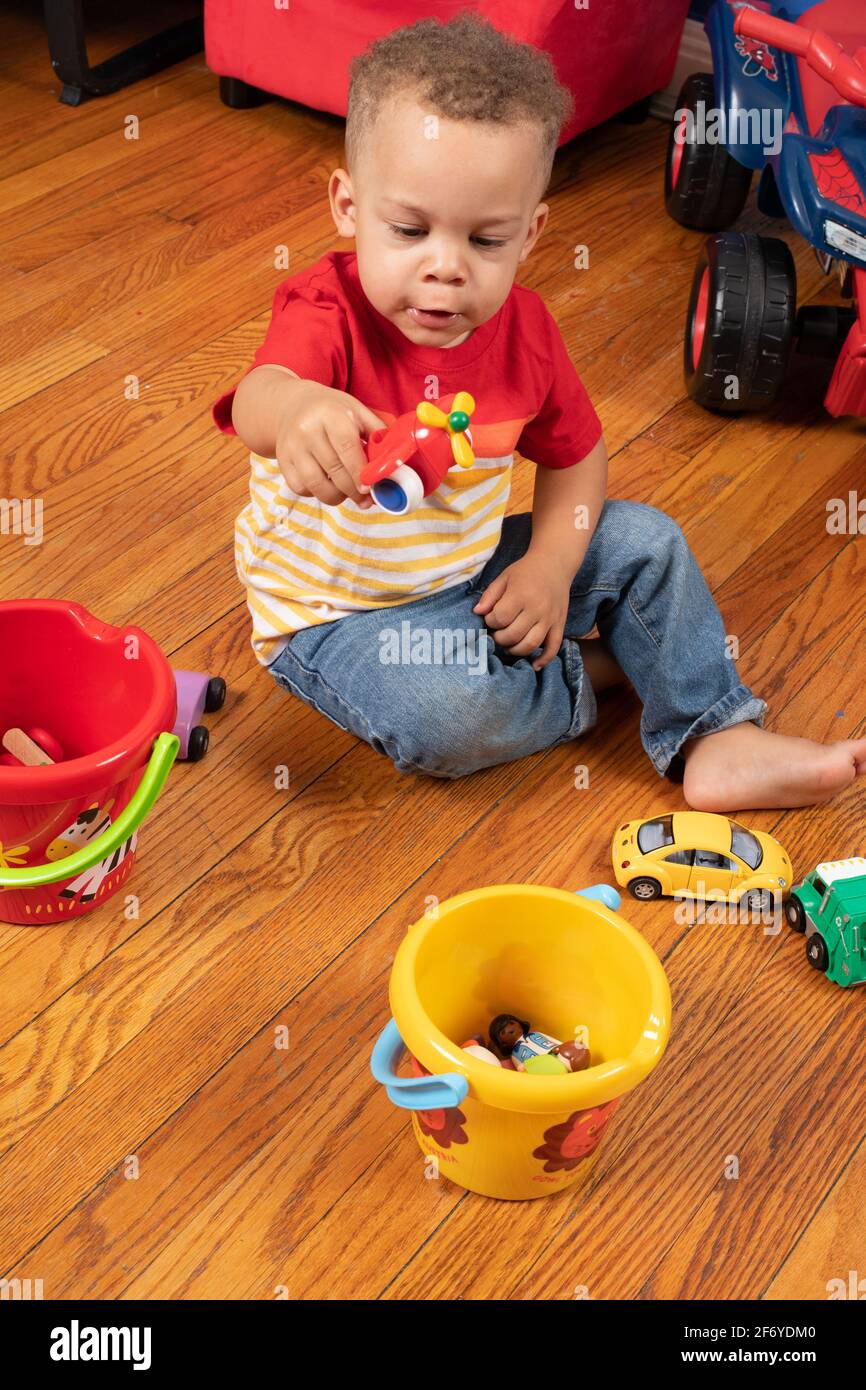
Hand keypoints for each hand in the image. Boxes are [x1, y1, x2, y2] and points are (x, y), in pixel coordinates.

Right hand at [274, 381, 385, 507]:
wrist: (292, 405)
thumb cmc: (331, 410)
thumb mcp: (357, 411)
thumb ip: (377, 433)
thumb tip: (395, 460)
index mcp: (330, 414)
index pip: (347, 448)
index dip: (359, 472)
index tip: (370, 489)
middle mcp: (307, 430)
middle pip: (333, 470)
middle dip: (353, 491)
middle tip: (366, 499)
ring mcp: (292, 447)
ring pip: (315, 484)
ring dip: (336, 496)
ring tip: (347, 494)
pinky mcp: (283, 461)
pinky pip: (301, 488)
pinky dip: (317, 493)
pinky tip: (327, 485)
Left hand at [472, 552, 570, 670]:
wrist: (555, 563)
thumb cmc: (525, 570)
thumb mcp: (504, 577)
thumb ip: (489, 596)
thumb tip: (477, 613)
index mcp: (521, 594)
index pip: (500, 618)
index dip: (490, 622)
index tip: (490, 618)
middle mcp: (537, 608)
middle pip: (513, 635)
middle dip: (499, 638)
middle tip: (496, 633)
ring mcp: (550, 618)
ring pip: (531, 644)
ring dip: (515, 650)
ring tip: (508, 645)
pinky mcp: (560, 624)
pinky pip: (554, 647)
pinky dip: (544, 659)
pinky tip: (534, 665)